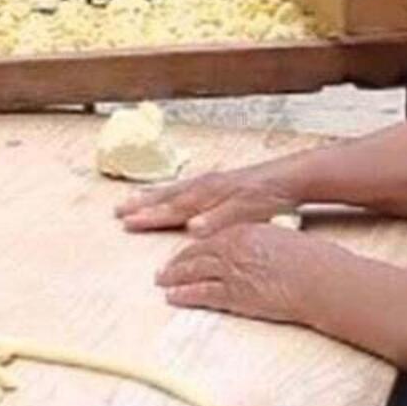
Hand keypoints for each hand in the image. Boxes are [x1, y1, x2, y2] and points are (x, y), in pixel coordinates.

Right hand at [115, 163, 296, 235]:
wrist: (288, 177)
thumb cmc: (268, 198)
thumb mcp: (245, 214)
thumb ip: (217, 221)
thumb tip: (191, 228)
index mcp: (207, 195)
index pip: (172, 209)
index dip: (149, 217)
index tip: (126, 222)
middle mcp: (203, 186)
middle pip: (166, 197)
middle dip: (142, 204)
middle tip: (117, 210)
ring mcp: (209, 181)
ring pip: (173, 189)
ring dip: (151, 195)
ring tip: (132, 198)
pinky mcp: (217, 181)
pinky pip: (183, 185)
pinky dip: (169, 190)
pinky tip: (167, 193)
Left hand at [154, 224, 341, 324]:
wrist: (321, 279)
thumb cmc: (311, 261)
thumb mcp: (282, 242)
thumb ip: (261, 245)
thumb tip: (254, 252)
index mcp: (245, 231)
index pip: (211, 237)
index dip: (193, 246)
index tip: (182, 252)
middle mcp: (233, 247)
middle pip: (196, 253)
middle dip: (176, 262)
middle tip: (161, 270)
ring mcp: (232, 270)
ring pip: (193, 272)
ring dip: (174, 277)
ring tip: (161, 282)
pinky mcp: (234, 293)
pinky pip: (202, 293)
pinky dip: (184, 295)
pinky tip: (173, 297)